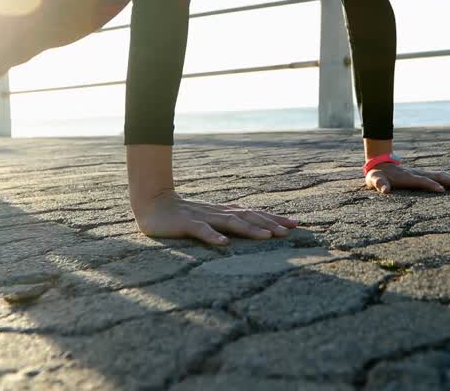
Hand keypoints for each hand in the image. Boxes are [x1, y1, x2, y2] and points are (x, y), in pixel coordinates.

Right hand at [133, 190, 299, 245]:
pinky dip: (213, 237)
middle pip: (249, 216)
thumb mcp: (209, 219)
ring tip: (267, 237)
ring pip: (230, 223)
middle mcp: (218, 213)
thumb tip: (252, 229)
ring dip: (250, 229)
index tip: (296, 224)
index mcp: (224, 212)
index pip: (255, 213)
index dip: (275, 218)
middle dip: (270, 223)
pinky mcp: (187, 224)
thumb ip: (228, 223)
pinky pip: (202, 231)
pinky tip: (224, 245)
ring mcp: (203, 217)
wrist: (153, 203)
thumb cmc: (183, 215)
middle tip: (290, 231)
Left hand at [365, 163, 449, 193]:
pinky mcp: (424, 175)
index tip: (442, 191)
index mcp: (407, 176)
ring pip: (441, 174)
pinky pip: (440, 176)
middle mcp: (418, 173)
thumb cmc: (378, 175)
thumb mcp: (374, 180)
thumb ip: (379, 184)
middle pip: (438, 175)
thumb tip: (385, 190)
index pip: (422, 180)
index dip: (431, 185)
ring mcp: (422, 173)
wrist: (380, 164)